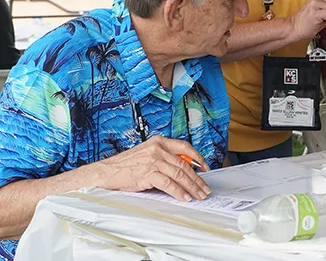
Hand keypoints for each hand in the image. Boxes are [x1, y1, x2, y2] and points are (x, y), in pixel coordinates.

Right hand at [96, 136, 210, 201]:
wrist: (105, 172)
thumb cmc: (125, 165)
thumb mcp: (147, 155)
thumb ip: (164, 158)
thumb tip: (183, 170)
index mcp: (159, 141)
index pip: (185, 147)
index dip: (198, 158)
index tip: (206, 169)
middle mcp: (158, 149)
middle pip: (185, 164)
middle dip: (197, 179)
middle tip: (204, 189)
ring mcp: (153, 160)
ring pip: (179, 174)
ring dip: (191, 187)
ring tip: (198, 195)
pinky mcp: (148, 173)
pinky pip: (169, 184)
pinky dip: (179, 192)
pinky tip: (184, 197)